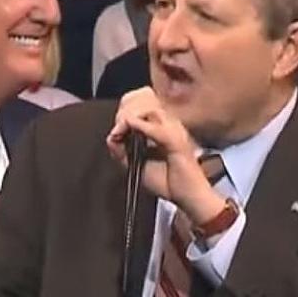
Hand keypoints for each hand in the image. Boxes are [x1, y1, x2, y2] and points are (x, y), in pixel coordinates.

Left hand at [105, 87, 225, 226]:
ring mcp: (175, 130)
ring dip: (130, 117)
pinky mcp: (177, 141)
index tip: (117, 129)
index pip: (142, 101)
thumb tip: (111, 136)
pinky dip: (139, 126)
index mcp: (162, 125)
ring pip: (149, 108)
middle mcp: (169, 123)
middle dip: (125, 111)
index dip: (126, 109)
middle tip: (117, 130)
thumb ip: (121, 150)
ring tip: (121, 130)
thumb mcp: (135, 165)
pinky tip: (127, 127)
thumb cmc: (167, 182)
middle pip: (144, 99)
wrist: (186, 197)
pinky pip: (156, 128)